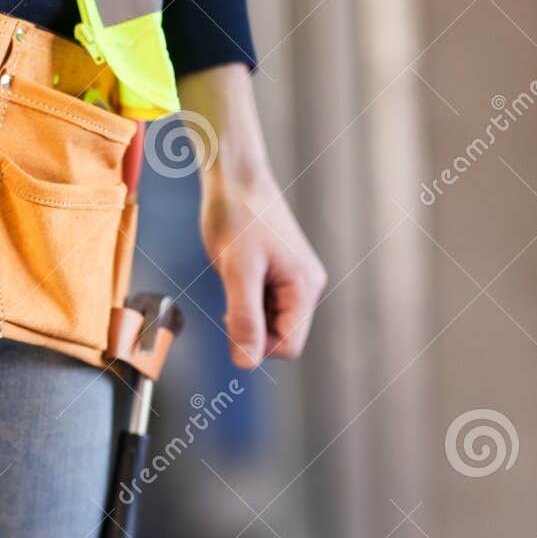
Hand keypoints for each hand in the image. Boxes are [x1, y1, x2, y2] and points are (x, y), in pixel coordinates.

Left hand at [179, 64, 326, 369]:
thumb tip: (246, 362)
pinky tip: (235, 270)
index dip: (257, 344)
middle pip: (280, 335)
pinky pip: (262, 301)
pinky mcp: (277, 269)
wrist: (233, 175)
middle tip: (230, 292)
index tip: (231, 316)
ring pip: (268, 319)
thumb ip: (244, 318)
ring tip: (234, 274)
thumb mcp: (237, 271)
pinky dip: (244, 295)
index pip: (289, 346)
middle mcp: (306, 285)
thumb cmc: (237, 216)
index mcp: (304, 287)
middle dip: (251, 324)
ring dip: (245, 308)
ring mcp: (293, 277)